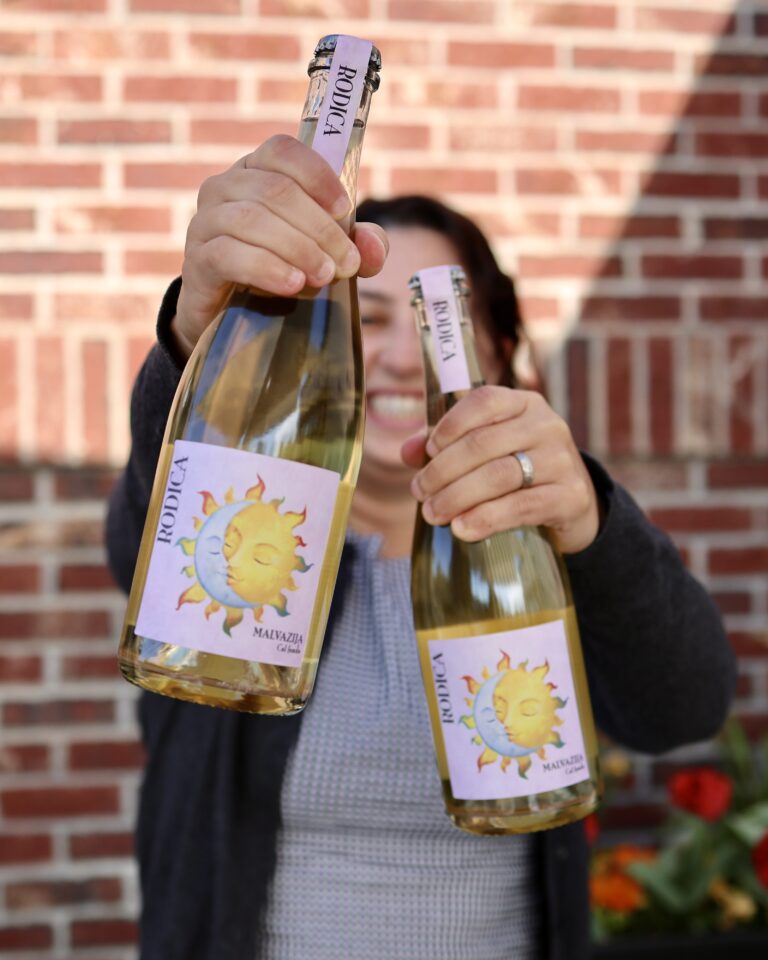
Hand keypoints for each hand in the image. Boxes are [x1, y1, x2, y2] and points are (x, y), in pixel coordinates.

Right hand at [172, 135, 388, 358]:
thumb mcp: (324, 254)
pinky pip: (228, 254)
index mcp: (255, 172)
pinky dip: (267, 267)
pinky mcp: (197, 262)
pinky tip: (293, 284)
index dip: (317, 176)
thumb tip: (373, 246)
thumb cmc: (281, 271)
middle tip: (346, 263)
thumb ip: (355, 245)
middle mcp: (224, 188)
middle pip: (274, 190)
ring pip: (252, 219)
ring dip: (297, 248)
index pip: (282, 151)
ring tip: (324, 276)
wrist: (230, 318)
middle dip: (319, 228)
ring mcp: (205, 222)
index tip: (344, 211)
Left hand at [402, 386, 600, 554]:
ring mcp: (562, 460)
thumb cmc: (519, 470)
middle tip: (419, 493)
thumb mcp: (489, 450)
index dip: (450, 425)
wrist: (572, 504)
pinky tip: (462, 529)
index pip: (484, 401)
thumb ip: (447, 445)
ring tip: (433, 514)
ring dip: (457, 497)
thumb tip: (408, 452)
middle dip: (442, 470)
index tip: (428, 450)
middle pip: (483, 444)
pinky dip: (486, 519)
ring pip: (499, 475)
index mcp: (524, 404)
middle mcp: (547, 425)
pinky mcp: (570, 497)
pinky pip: (521, 507)